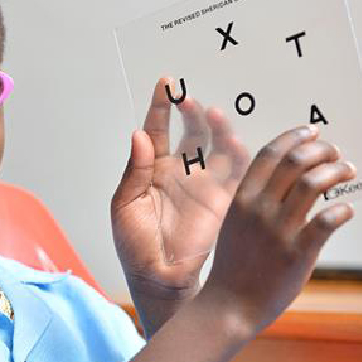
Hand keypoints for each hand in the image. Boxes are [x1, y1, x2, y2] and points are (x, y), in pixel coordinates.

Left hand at [111, 77, 248, 296]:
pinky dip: (237, 152)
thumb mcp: (124, 206)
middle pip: (189, 131)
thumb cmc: (135, 246)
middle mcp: (179, 171)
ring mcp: (202, 183)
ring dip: (215, 127)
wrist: (159, 278)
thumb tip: (138, 135)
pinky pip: (235, 170)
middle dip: (190, 110)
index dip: (161, 106)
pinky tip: (232, 138)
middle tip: (189, 97)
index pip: (157, 130)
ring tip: (212, 113)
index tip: (165, 83)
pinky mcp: (222, 199)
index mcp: (151, 170)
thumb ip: (134, 171)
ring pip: (214, 145)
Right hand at [201, 124, 355, 330]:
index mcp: (242, 198)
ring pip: (314, 183)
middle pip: (295, 161)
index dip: (293, 137)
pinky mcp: (297, 252)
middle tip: (334, 152)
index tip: (311, 131)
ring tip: (346, 171)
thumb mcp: (235, 223)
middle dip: (321, 150)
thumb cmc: (235, 264)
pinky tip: (346, 209)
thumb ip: (256, 200)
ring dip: (336, 171)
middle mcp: (259, 209)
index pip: (269, 154)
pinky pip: (327, 221)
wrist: (231, 304)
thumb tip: (290, 178)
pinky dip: (342, 210)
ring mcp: (278, 230)